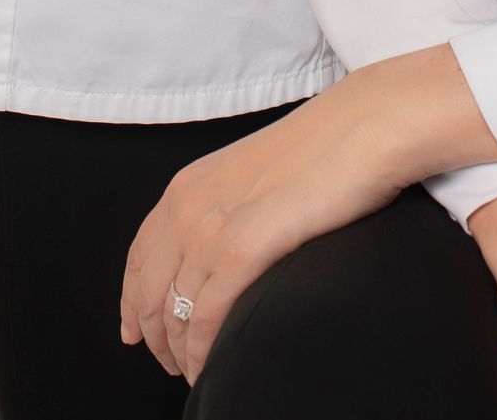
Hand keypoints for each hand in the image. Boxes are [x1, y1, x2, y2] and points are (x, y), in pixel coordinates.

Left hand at [121, 51, 487, 382]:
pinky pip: (206, 318)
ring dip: (179, 352)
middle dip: (153, 337)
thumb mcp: (254, 174)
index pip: (138, 257)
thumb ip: (228, 206)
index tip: (133, 331)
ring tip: (196, 372)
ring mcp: (211, 227)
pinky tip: (211, 366)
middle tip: (170, 364)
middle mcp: (187, 206)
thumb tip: (223, 249)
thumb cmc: (325, 147)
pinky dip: (202, 352)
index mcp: (188, 185)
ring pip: (173, 313)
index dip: (130, 302)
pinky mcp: (242, 247)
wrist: (365, 124)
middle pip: (147, 292)